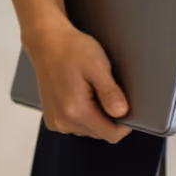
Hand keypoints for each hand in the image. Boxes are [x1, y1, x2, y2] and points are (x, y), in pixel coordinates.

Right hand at [23, 15, 131, 143]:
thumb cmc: (71, 49)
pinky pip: (76, 124)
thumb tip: (122, 113)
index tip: (128, 107)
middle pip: (100, 132)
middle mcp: (63, 121)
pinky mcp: (52, 118)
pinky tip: (82, 92)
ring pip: (89, 129)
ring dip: (97, 114)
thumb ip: (110, 93)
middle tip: (108, 89)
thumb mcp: (97, 65)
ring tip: (92, 87)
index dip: (125, 124)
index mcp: (75, 111)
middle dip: (110, 115)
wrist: (47, 41)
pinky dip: (85, 112)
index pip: (111, 134)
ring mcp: (56, 121)